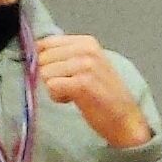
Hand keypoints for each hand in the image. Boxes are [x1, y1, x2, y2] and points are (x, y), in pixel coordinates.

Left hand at [36, 34, 152, 147]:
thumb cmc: (103, 96)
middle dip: (50, 75)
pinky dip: (57, 97)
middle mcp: (86, 48)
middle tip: (69, 87)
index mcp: (86, 42)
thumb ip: (66, 55)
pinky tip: (72, 100)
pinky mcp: (82, 83)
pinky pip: (51, 86)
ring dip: (54, 88)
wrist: (125, 120)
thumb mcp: (88, 65)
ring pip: (45, 73)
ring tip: (73, 94)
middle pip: (43, 58)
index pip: (45, 43)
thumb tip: (35, 53)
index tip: (62, 75)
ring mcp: (85, 65)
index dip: (46, 62)